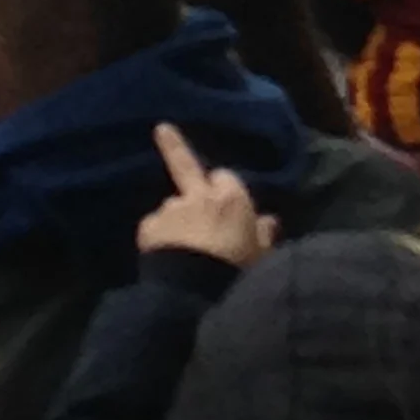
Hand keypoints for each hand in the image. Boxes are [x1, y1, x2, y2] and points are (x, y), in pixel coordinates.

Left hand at [137, 119, 278, 269]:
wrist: (197, 291)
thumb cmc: (237, 270)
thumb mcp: (261, 255)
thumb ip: (263, 234)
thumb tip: (269, 221)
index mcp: (232, 197)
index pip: (224, 177)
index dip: (222, 188)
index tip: (224, 202)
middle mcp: (200, 195)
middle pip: (185, 164)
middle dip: (173, 145)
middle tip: (161, 128)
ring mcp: (172, 208)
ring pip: (171, 206)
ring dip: (174, 216)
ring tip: (178, 244)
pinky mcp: (150, 226)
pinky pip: (154, 226)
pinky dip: (157, 236)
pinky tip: (161, 253)